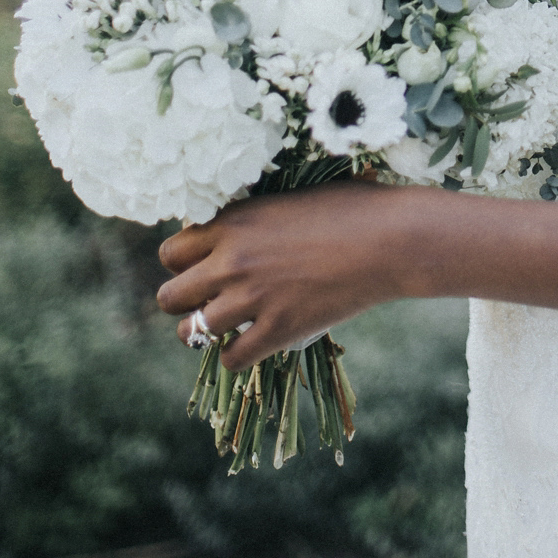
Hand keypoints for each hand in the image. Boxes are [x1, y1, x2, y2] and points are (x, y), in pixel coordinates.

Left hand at [156, 180, 426, 370]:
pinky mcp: (277, 330)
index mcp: (233, 222)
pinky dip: (236, 356)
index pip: (170, 253)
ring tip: (223, 328)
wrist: (389, 239)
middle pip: (169, 297)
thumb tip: (233, 231)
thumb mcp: (289, 198)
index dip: (181, 264)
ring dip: (202, 333)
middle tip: (206, 301)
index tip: (200, 268)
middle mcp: (232, 260)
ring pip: (191, 332)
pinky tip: (251, 344)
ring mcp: (252, 298)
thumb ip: (253, 219)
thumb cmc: (350, 207)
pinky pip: (231, 359)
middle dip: (184, 301)